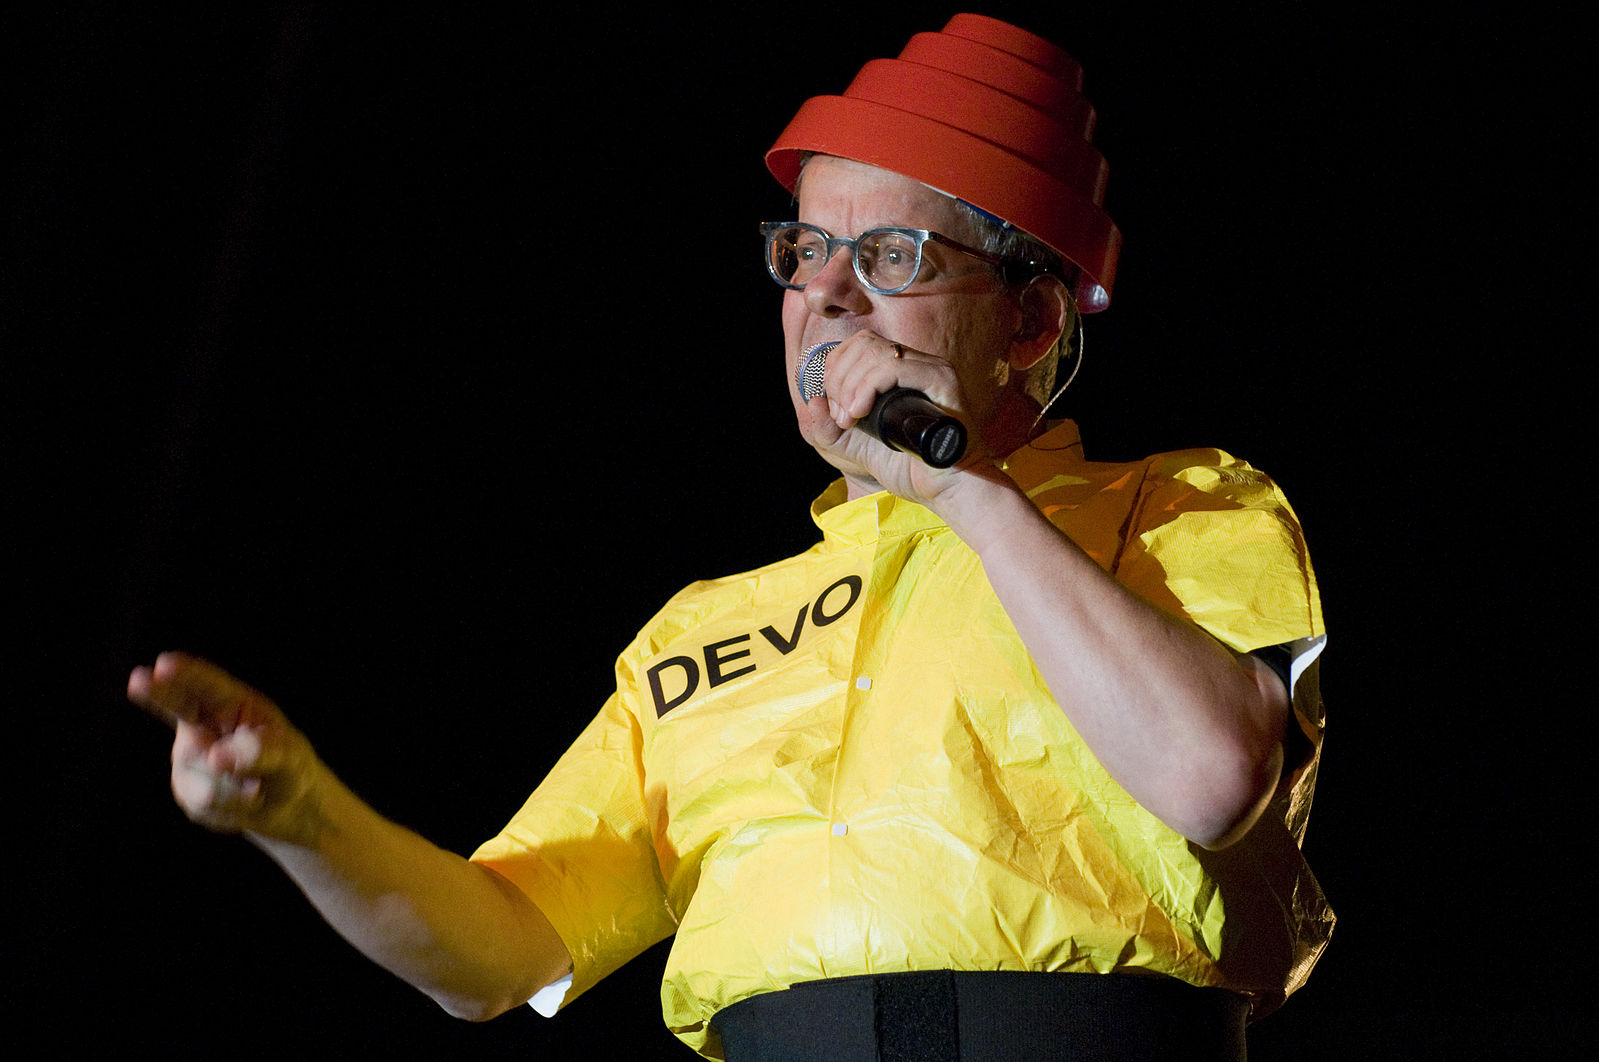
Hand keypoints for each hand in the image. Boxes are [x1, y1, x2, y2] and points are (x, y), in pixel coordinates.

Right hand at [128, 652, 319, 840]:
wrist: (285, 805)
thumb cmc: (289, 768)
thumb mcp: (290, 758)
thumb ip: (261, 752)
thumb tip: (215, 757)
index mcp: (231, 704)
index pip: (207, 686)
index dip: (185, 674)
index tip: (165, 664)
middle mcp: (202, 725)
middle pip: (176, 707)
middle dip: (157, 693)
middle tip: (138, 679)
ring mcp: (188, 758)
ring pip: (203, 771)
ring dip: (238, 787)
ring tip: (256, 786)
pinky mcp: (186, 790)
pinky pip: (205, 802)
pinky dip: (233, 808)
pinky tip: (243, 802)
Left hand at [799, 329, 1004, 505]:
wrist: (946, 490)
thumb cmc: (909, 469)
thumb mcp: (855, 449)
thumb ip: (829, 428)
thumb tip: (814, 400)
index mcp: (900, 370)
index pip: (858, 345)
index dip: (835, 371)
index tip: (837, 411)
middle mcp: (917, 363)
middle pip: (863, 343)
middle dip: (839, 379)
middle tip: (842, 418)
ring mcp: (931, 369)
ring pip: (877, 352)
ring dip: (850, 385)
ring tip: (850, 419)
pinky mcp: (941, 381)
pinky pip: (896, 366)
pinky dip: (869, 385)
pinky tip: (861, 412)